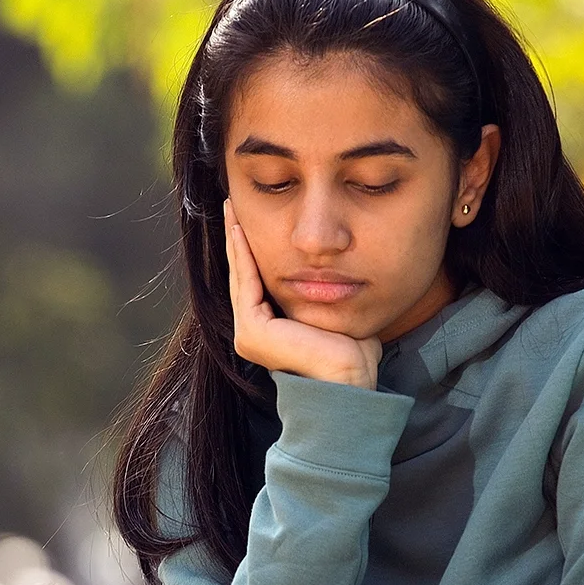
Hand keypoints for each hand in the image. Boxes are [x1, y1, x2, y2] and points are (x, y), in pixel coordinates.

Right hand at [225, 201, 382, 388]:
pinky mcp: (252, 331)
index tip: (250, 218)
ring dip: (236, 240)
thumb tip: (333, 269)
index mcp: (269, 331)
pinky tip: (240, 228)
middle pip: (244, 275)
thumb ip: (322, 291)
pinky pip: (247, 282)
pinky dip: (243, 254)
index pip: (258, 281)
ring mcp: (248, 334)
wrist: (350, 380)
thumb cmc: (352, 353)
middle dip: (239, 238)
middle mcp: (252, 334)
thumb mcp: (332, 311)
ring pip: (241, 275)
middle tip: (233, 205)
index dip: (253, 249)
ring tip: (231, 208)